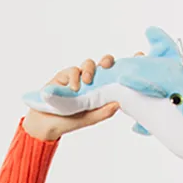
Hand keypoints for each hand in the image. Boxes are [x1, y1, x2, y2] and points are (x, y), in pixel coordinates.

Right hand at [23, 52, 142, 140]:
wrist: (45, 125)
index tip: (137, 57)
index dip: (125, 65)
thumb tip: (118, 104)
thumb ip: (102, 112)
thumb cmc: (68, 122)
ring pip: (88, 64)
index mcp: (101, 89)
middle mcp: (91, 81)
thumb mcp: (88, 119)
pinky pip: (72, 71)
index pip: (115, 74)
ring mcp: (77, 77)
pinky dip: (74, 77)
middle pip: (103, 64)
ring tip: (86, 82)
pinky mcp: (64, 76)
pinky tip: (74, 88)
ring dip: (89, 69)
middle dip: (107, 62)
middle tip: (108, 66)